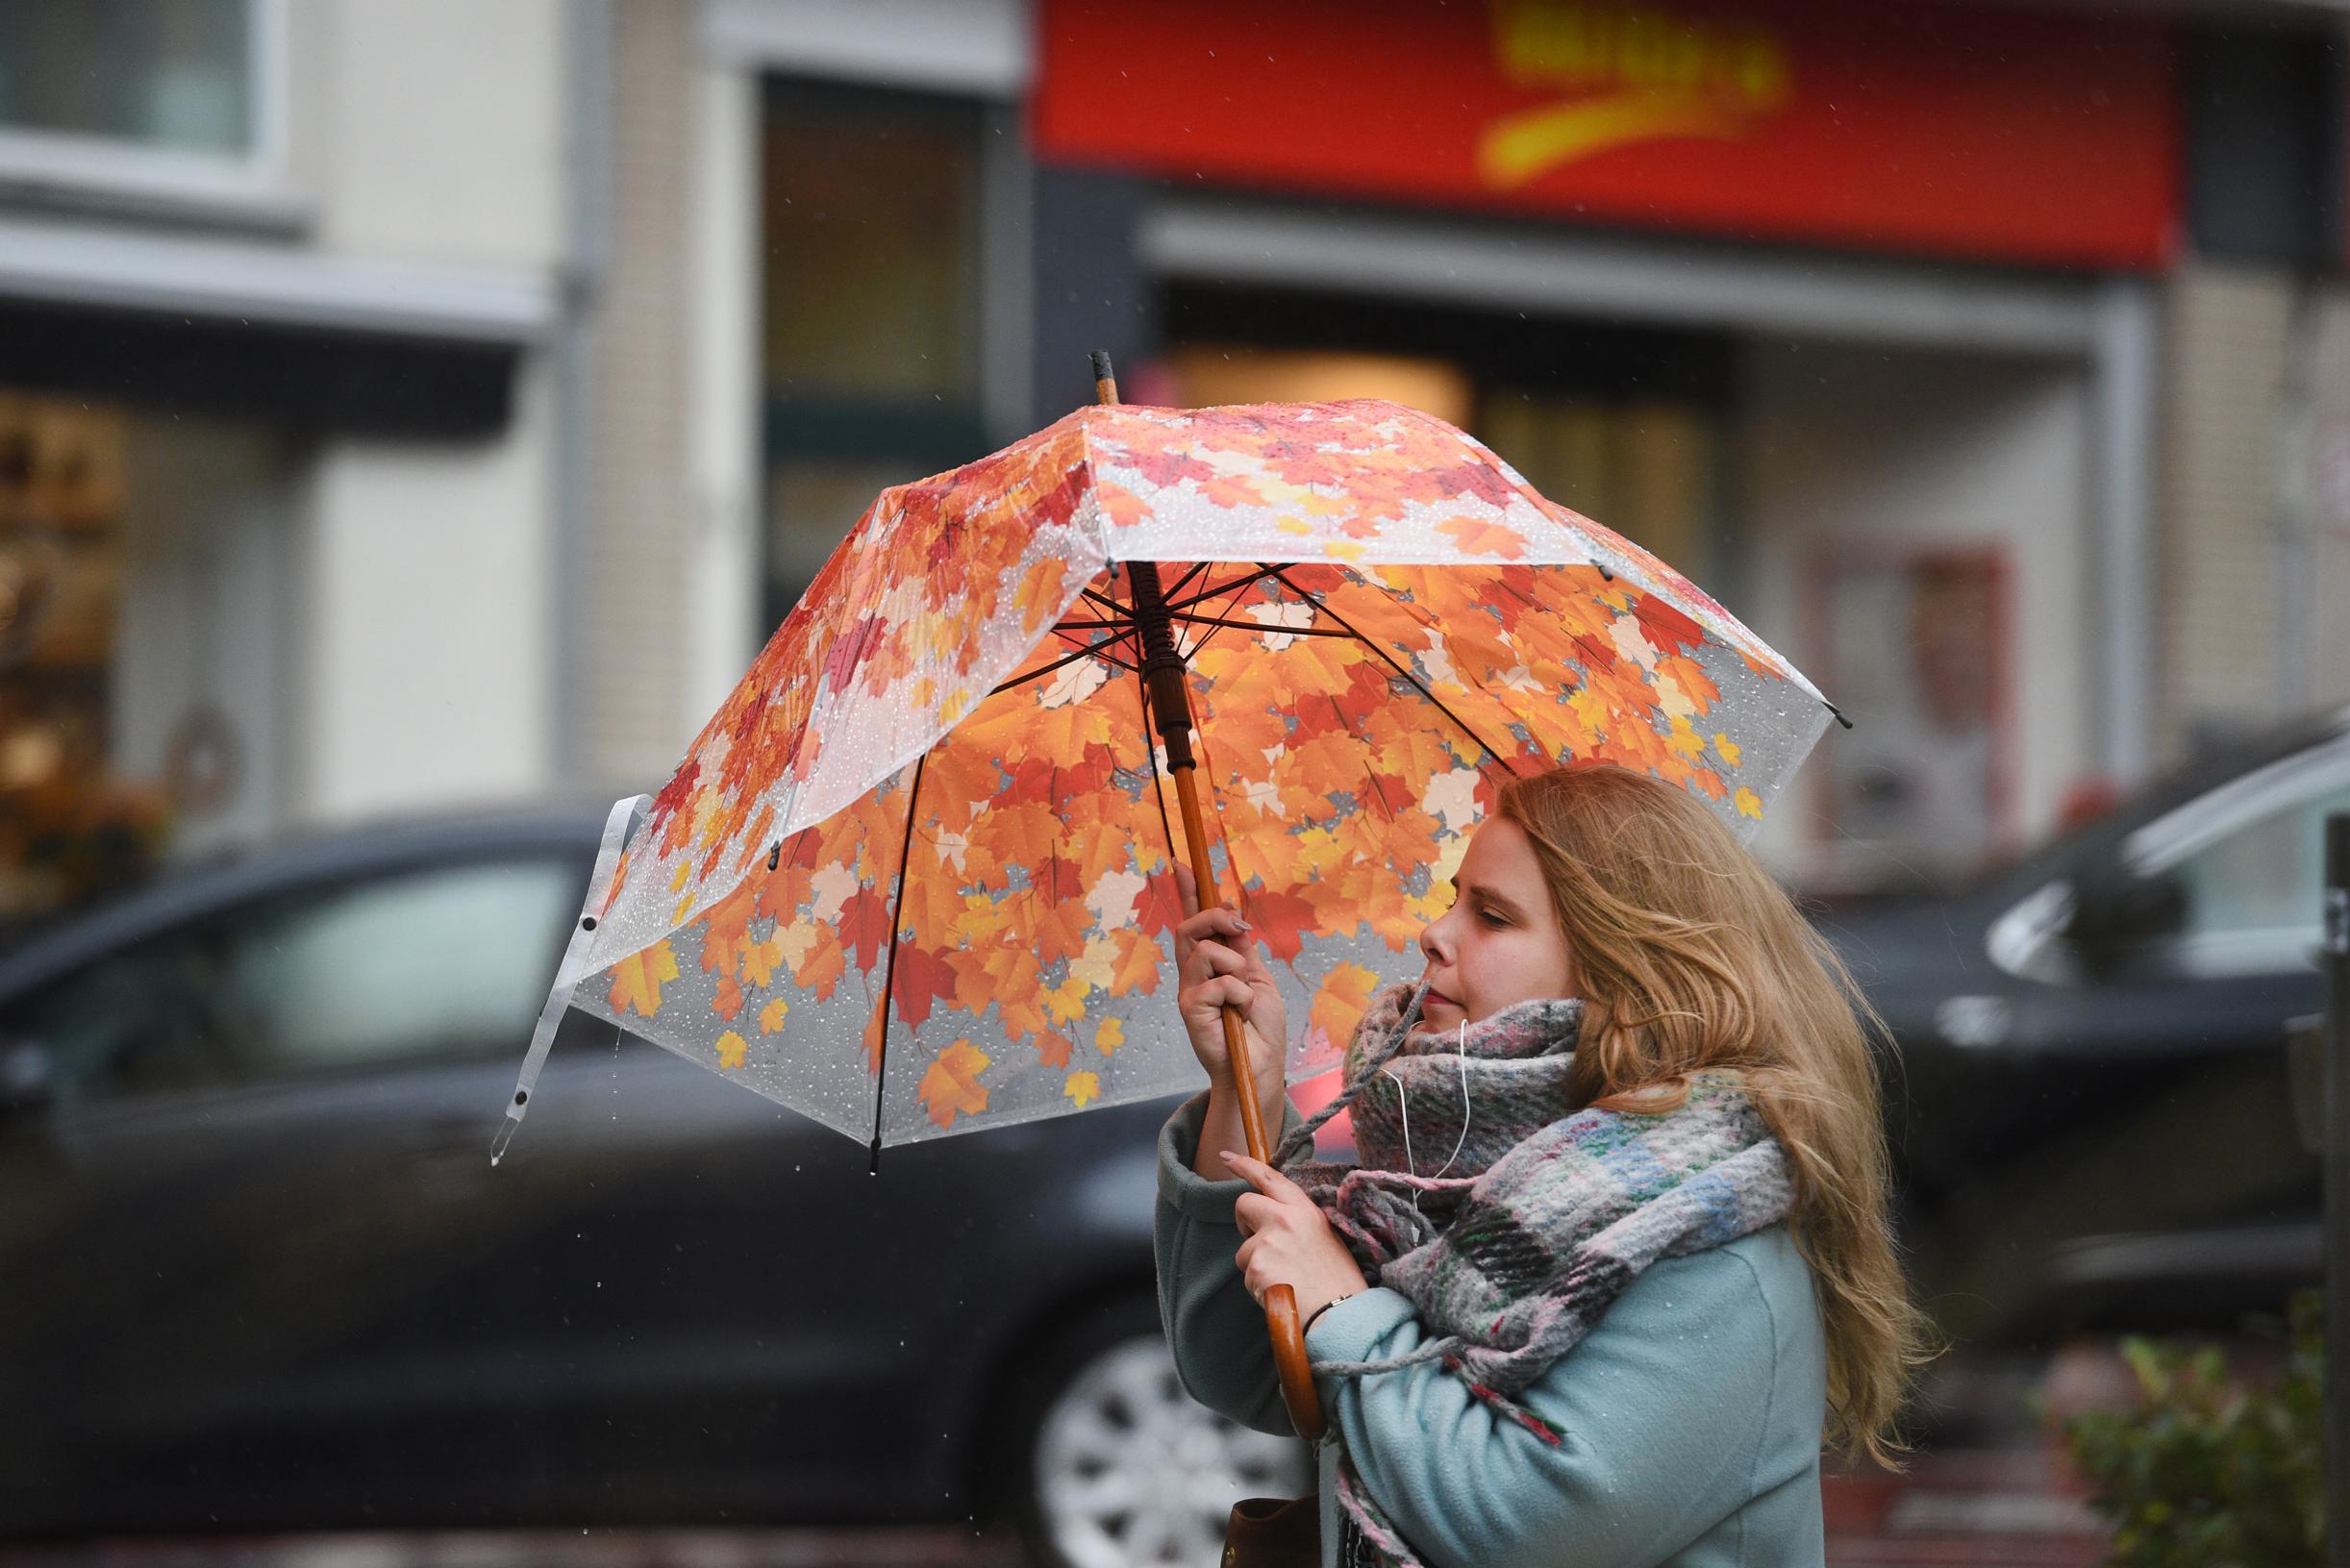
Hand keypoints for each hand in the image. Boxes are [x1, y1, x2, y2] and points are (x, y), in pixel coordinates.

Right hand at [1171, 862, 1288, 1114]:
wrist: (1262, 1064)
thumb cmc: (1260, 1027)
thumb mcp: (1257, 978)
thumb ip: (1240, 951)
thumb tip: (1232, 917)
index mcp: (1209, 966)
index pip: (1194, 922)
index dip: (1189, 893)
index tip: (1183, 864)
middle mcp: (1193, 976)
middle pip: (1189, 927)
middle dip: (1215, 916)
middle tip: (1240, 928)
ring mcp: (1189, 992)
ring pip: (1204, 951)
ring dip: (1235, 966)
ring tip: (1244, 993)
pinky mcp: (1190, 1009)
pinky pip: (1218, 982)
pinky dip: (1239, 993)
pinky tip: (1240, 1012)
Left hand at [1224, 1151, 1369, 1322]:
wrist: (1341, 1314)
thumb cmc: (1338, 1281)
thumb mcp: (1325, 1238)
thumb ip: (1298, 1223)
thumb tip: (1276, 1222)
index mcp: (1304, 1210)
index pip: (1270, 1177)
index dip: (1245, 1165)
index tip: (1227, 1158)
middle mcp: (1283, 1219)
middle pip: (1244, 1204)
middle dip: (1244, 1222)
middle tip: (1260, 1242)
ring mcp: (1267, 1242)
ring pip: (1243, 1249)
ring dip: (1255, 1265)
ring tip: (1285, 1279)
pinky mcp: (1256, 1267)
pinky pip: (1247, 1275)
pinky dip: (1258, 1287)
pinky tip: (1281, 1292)